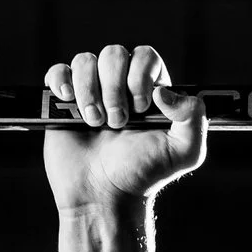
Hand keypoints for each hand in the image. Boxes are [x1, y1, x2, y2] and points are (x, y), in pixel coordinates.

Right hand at [42, 44, 206, 211]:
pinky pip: (58, 72)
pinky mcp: (63, 104)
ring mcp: (90, 92)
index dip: (140, 75)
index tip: (140, 107)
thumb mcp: (185, 151)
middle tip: (117, 123)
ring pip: (85, 61)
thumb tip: (164, 91)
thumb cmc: (144, 175)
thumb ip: (194, 116)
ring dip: (89, 92)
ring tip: (95, 124)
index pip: (145, 56)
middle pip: (113, 54)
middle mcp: (120, 86)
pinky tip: (69, 104)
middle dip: (113, 88)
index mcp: (151, 91)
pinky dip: (61, 83)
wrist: (103, 197)